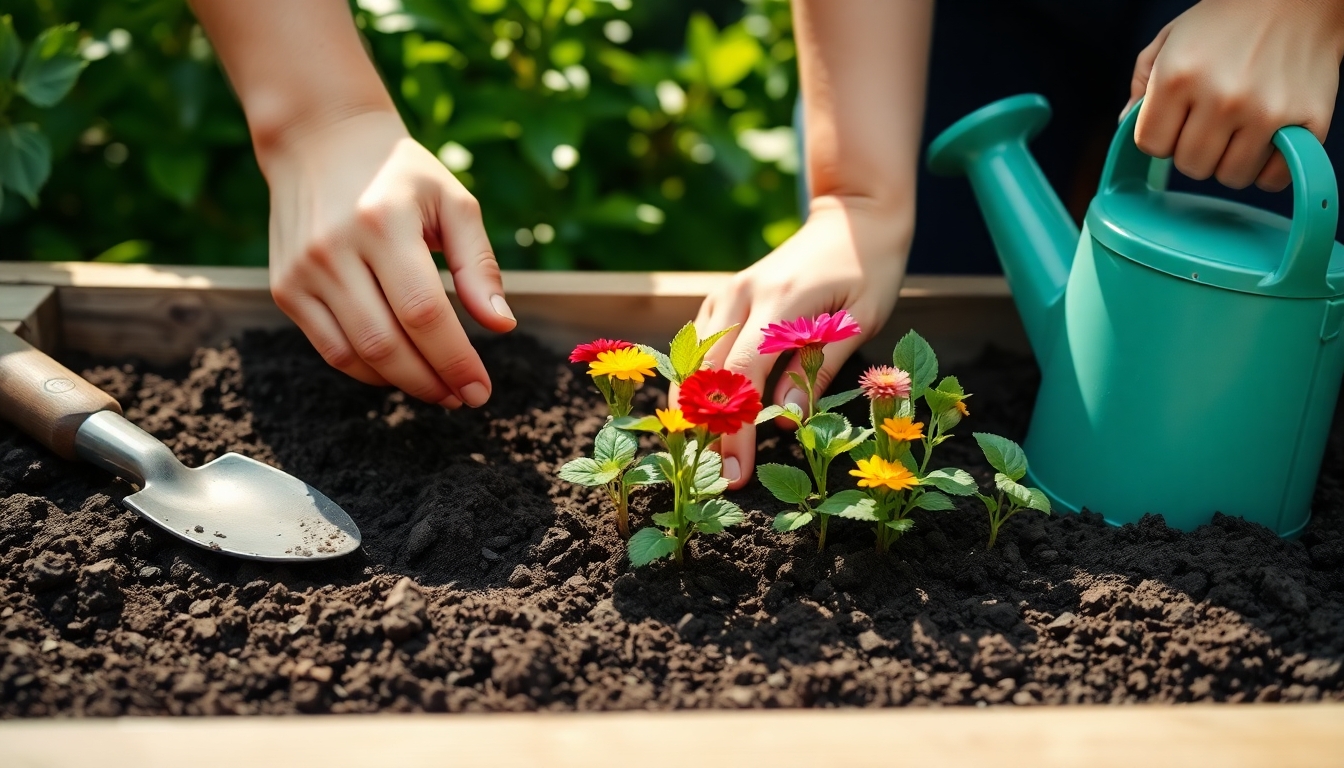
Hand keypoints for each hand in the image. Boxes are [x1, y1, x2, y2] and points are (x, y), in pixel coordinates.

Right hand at [259, 110, 514, 407]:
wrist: (320, 140)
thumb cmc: (401, 174)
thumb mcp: (453, 202)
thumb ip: (478, 265)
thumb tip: (501, 326)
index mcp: (382, 222)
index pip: (424, 313)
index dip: (455, 360)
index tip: (482, 389)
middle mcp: (334, 249)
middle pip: (387, 343)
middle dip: (432, 381)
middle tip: (465, 397)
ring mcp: (302, 272)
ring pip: (356, 355)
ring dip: (403, 384)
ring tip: (440, 390)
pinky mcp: (284, 288)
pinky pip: (329, 349)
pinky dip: (367, 371)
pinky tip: (400, 371)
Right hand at [682, 196, 909, 488]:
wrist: (853, 216)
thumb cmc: (867, 270)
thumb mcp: (859, 320)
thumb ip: (819, 368)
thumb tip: (785, 420)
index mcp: (778, 303)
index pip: (742, 377)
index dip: (734, 430)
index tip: (735, 473)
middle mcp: (740, 295)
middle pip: (705, 374)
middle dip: (707, 431)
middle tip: (718, 479)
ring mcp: (726, 293)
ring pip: (691, 361)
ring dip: (694, 410)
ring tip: (707, 457)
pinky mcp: (722, 297)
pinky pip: (697, 346)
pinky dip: (696, 383)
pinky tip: (706, 417)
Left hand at [1124, 0, 1343, 190]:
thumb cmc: (1228, 20)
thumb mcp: (1170, 40)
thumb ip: (1142, 84)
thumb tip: (1125, 124)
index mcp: (1178, 77)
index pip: (1150, 145)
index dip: (1161, 136)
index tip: (1177, 121)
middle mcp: (1221, 98)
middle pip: (1190, 166)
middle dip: (1194, 150)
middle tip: (1211, 124)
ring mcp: (1266, 112)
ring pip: (1230, 177)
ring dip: (1230, 161)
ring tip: (1239, 131)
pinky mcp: (1307, 123)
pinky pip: (1275, 178)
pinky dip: (1268, 170)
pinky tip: (1266, 144)